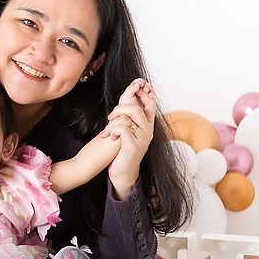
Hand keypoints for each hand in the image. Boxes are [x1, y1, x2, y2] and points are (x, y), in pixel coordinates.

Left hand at [105, 78, 155, 198]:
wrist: (121, 172)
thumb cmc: (121, 150)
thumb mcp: (125, 131)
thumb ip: (126, 117)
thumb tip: (124, 100)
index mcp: (147, 125)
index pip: (150, 102)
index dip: (143, 91)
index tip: (134, 86)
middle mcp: (148, 130)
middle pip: (138, 106)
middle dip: (120, 107)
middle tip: (110, 117)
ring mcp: (142, 138)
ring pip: (132, 114)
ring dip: (115, 118)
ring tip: (108, 129)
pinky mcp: (133, 146)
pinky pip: (122, 128)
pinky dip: (112, 130)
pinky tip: (108, 137)